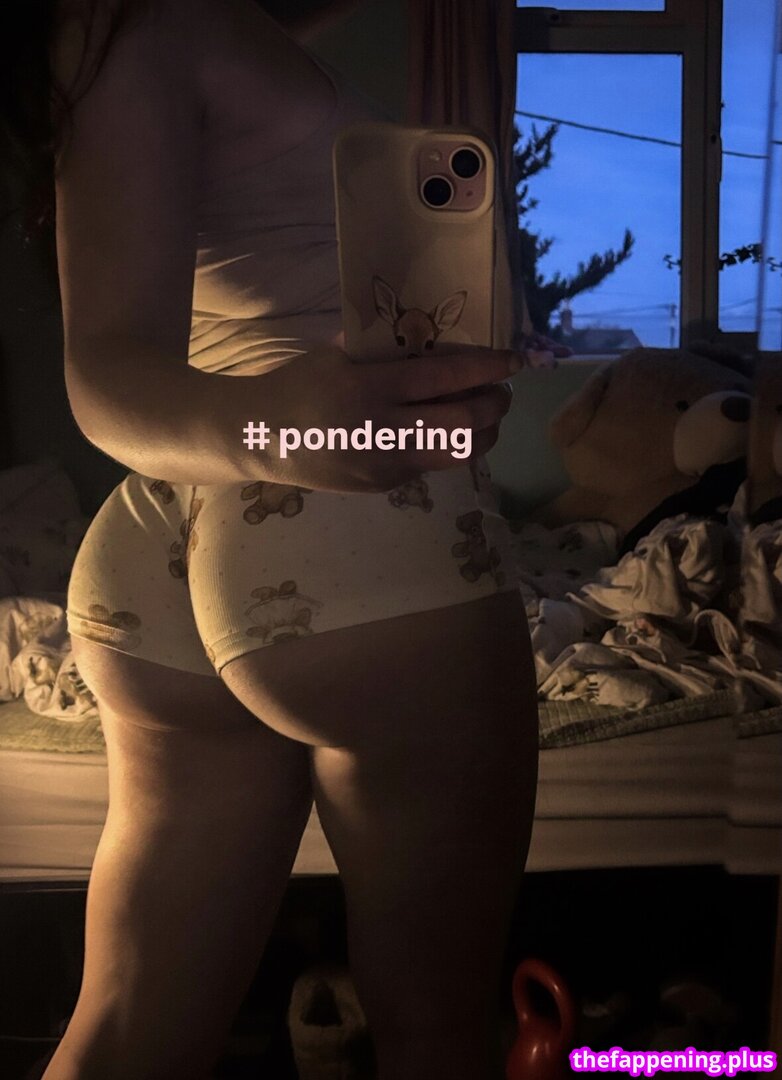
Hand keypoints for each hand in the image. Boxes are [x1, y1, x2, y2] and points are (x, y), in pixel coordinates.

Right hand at [254, 345, 520, 491]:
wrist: (260, 439)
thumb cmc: (297, 386)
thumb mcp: (335, 357)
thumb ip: (381, 352)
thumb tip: (429, 340)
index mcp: (371, 388)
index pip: (444, 377)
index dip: (486, 369)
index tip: (512, 361)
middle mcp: (384, 430)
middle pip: (463, 425)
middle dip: (494, 407)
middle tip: (502, 393)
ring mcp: (385, 464)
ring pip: (456, 455)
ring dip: (482, 435)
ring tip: (486, 417)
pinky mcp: (383, 484)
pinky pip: (429, 465)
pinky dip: (447, 447)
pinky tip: (445, 433)